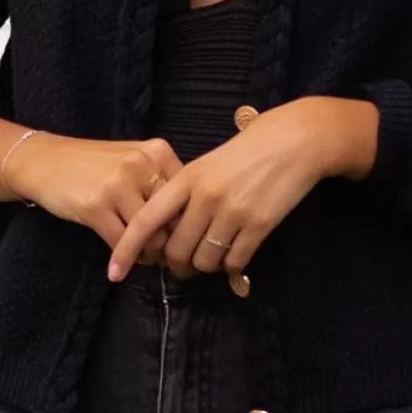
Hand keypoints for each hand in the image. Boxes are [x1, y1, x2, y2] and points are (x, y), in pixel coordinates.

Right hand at [5, 131, 185, 256]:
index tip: (176, 238)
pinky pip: (122, 244)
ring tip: (140, 256)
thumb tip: (187, 227)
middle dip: (169, 243)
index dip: (185, 223)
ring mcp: (117, 185)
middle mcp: (141, 165)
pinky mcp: (95, 207)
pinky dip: (124, 259)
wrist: (43, 161)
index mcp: (157, 152)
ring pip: (152, 236)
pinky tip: (119, 262)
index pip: (188, 198)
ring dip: (148, 254)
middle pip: (174, 219)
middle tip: (159, 255)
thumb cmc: (92, 166)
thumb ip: (160, 184)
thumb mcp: (132, 162)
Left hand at [107, 98, 377, 282]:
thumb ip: (188, 191)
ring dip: (205, 267)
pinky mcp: (260, 225)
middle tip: (181, 266)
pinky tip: (235, 259)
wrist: (296, 140)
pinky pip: (235, 261)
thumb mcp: (210, 162)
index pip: (147, 220)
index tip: (114, 272)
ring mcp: (233, 212)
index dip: (127, 249)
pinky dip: (232, 267)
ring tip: (211, 258)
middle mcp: (206, 197)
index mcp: (188, 178)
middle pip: (176, 250)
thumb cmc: (250, 149)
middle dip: (176, 265)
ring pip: (204, 261)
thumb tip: (171, 226)